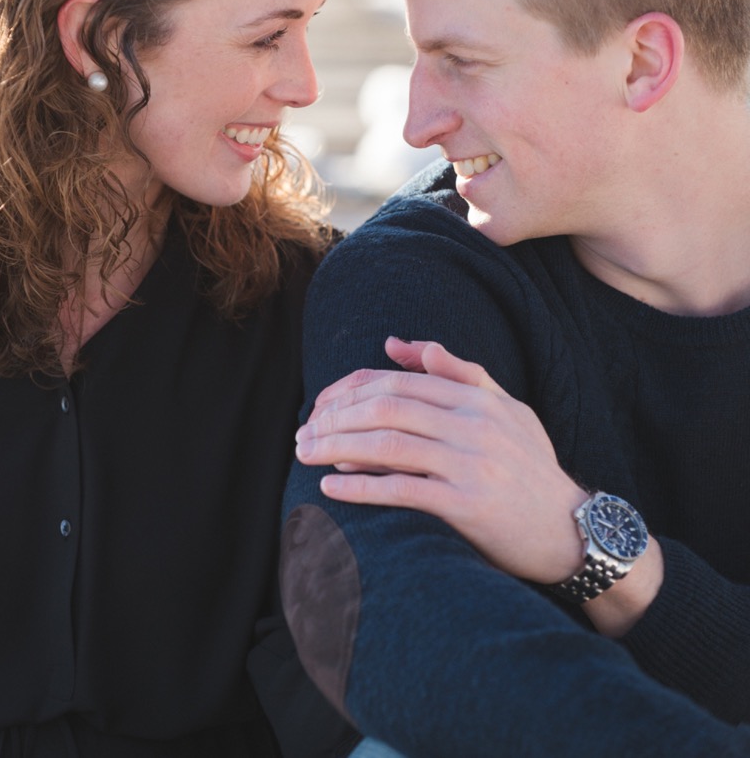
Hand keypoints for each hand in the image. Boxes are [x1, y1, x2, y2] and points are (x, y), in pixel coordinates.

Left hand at [295, 337, 586, 584]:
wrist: (574, 532)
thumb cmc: (531, 469)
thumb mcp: (506, 410)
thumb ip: (457, 373)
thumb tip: (398, 343)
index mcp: (477, 400)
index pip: (397, 383)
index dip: (348, 392)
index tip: (318, 406)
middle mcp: (474, 426)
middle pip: (385, 409)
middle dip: (334, 418)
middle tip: (302, 434)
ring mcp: (472, 465)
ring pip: (387, 445)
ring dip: (336, 448)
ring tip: (305, 455)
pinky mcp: (468, 505)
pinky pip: (402, 490)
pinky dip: (360, 488)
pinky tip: (330, 488)